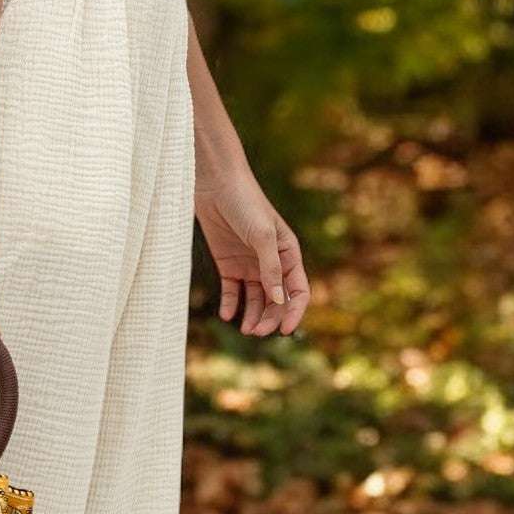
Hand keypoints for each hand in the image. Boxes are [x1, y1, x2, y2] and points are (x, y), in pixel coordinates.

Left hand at [194, 155, 309, 336]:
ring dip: (252, 316)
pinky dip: (230, 305)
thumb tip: (279, 300)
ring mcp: (249, 263)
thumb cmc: (245, 203)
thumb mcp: (262, 235)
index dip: (294, 311)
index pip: (298, 290)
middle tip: (255, 331)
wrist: (215, 182)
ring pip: (255, 299)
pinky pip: (232, 291)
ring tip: (244, 330)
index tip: (285, 330)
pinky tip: (226, 314)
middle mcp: (271, 262)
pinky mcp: (227, 263)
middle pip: (276, 300)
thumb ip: (271, 268)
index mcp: (288, 253)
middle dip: (269, 318)